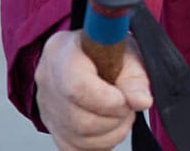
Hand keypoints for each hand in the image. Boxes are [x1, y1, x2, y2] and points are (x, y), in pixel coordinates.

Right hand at [36, 29, 152, 150]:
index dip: (105, 101)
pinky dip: (99, 144)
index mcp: (63, 53)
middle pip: (79, 120)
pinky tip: (109, 127)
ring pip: (78, 138)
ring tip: (122, 115)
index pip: (77, 86)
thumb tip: (142, 102)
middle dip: (114, 119)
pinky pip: (74, 148)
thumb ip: (135, 78)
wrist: (87, 52)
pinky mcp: (52, 127)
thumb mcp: (126, 51)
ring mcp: (47, 107)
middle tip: (128, 107)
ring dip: (111, 133)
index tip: (124, 101)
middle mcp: (48, 82)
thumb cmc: (106, 49)